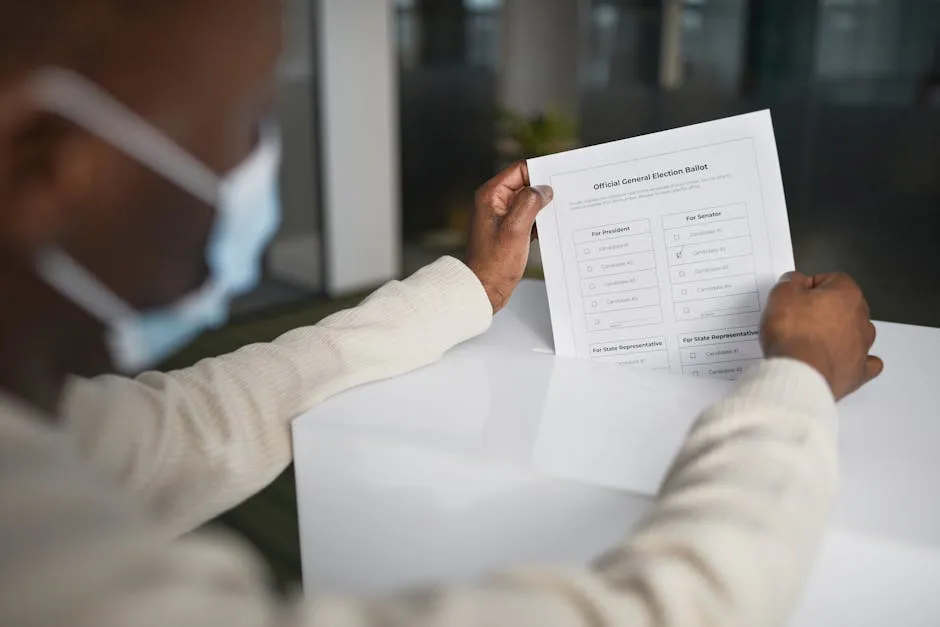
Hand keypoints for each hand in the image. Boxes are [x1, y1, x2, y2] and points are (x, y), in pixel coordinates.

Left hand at [466, 161, 552, 312]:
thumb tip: (544, 190)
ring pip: (530, 202)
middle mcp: (495, 202)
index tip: (559, 178)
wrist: (484, 290)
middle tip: (565, 196)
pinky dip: (541, 221)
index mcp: (491, 196)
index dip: (540, 172)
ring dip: (544, 207)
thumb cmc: (494, 263)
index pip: (520, 170)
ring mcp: (503, 217)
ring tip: (561, 212)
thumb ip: (530, 203)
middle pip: (527, 184)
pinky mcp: (510, 231)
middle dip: (545, 191)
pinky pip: (529, 218)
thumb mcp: (515, 229)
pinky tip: (552, 228)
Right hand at [760, 272, 883, 399]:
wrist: (799, 373)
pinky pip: (865, 362)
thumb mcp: (781, 295)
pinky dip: (855, 360)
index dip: (810, 286)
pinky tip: (840, 359)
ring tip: (813, 341)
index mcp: (847, 294)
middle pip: (846, 305)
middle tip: (799, 318)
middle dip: (825, 309)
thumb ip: (790, 282)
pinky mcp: (859, 371)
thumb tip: (796, 281)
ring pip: (856, 332)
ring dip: (839, 333)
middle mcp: (861, 318)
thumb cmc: (793, 334)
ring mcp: (863, 346)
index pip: (832, 279)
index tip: (795, 296)